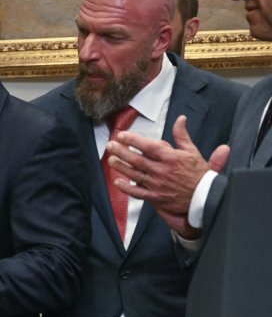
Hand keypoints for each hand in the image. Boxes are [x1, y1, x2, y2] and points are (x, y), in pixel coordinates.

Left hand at [107, 115, 224, 237]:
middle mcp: (162, 171)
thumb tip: (180, 119)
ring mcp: (157, 185)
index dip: (133, 140)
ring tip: (111, 160)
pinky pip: (138, 193)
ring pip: (135, 175)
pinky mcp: (156, 197)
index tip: (122, 135)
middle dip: (122, 152)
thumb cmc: (199, 173)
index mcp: (170, 158)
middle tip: (110, 145)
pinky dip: (127, 188)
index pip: (148, 147)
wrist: (206, 196)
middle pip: (137, 160)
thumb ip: (182, 136)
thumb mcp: (192, 151)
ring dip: (121, 167)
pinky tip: (117, 182)